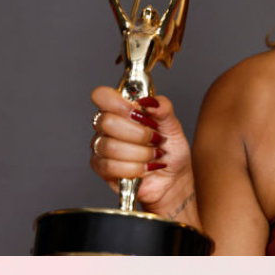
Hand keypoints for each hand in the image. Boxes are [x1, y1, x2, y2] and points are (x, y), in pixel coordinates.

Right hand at [89, 87, 193, 214]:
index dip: (118, 103)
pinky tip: (145, 168)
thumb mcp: (173, 126)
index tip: (138, 112)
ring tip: (153, 155)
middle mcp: (106, 126)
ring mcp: (101, 146)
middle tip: (155, 138)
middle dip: (138, 133)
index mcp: (120, 109)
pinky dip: (133, 168)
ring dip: (140, 153)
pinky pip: (110, 166)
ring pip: (110, 146)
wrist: (172, 178)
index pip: (102, 96)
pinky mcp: (101, 168)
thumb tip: (150, 101)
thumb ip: (163, 108)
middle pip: (106, 122)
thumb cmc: (170, 150)